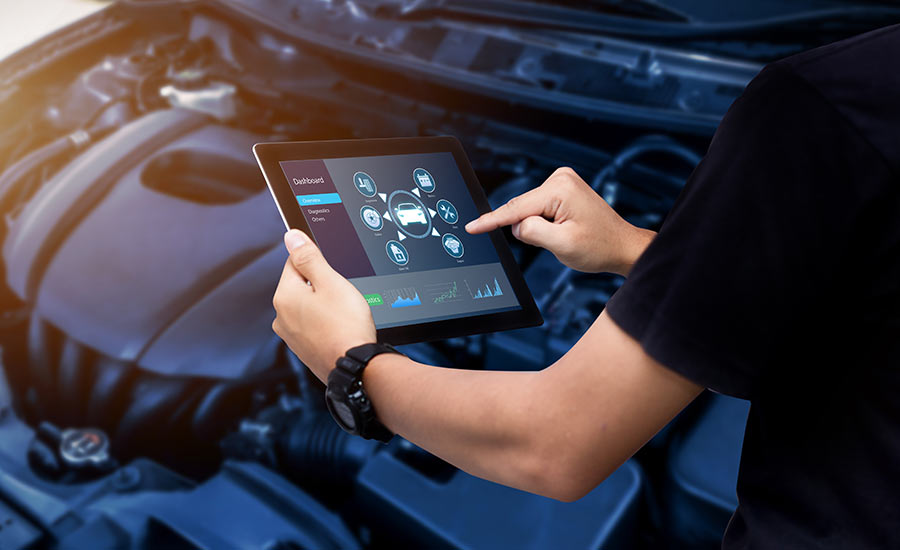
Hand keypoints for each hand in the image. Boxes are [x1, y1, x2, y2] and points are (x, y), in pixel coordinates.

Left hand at [272, 230, 375, 382]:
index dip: (318, 263)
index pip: (295, 262)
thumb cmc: (346, 326)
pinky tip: (340, 328)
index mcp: (285, 296)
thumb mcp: (331, 282)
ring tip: (343, 314)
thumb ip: (309, 257)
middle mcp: (281, 316)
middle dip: (321, 286)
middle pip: (301, 285)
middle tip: (342, 296)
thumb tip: (291, 237)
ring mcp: (291, 335)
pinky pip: (313, 326)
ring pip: (308, 307)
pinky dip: (325, 324)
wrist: (355, 366)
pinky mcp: (303, 349)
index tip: (333, 273)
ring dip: (324, 306)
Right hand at [465, 167, 653, 275]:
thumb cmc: (599, 246)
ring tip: (566, 233)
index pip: (516, 208)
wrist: (621, 246)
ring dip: (539, 227)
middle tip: (557, 240)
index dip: (491, 221)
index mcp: (560, 189)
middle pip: (522, 209)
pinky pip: (537, 209)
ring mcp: (561, 181)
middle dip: (530, 229)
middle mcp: (560, 178)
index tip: (472, 227)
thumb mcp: (562, 245)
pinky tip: (564, 228)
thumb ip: (531, 232)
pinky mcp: (561, 189)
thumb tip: (516, 225)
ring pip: (528, 211)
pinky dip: (544, 223)